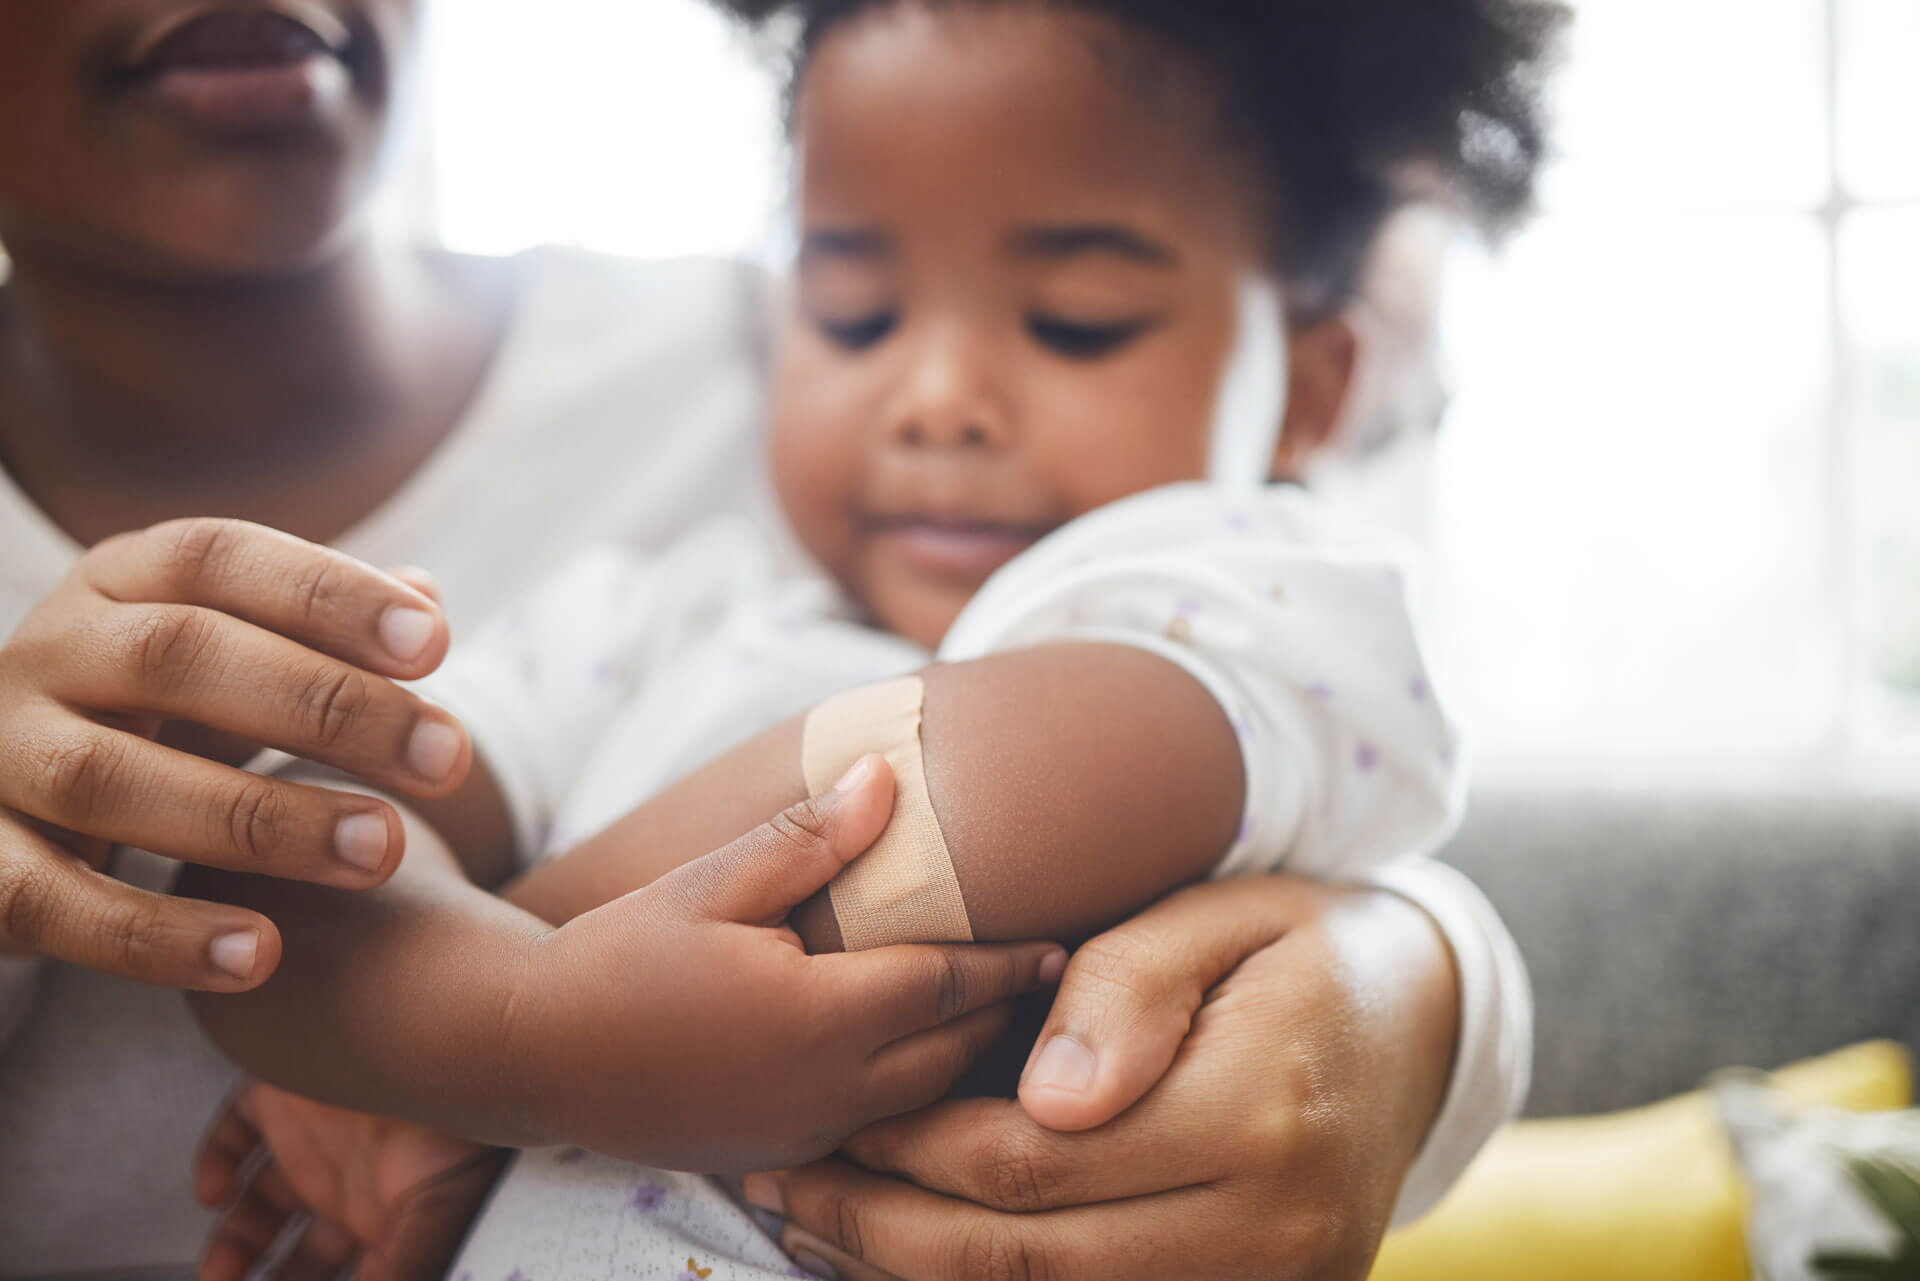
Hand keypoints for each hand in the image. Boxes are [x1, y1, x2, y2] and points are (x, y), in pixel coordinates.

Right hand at [0, 518, 472, 989]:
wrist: (2, 793)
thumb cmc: (156, 708)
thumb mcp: (235, 653)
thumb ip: (324, 631)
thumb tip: (426, 599)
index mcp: (120, 581)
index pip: (220, 557)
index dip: (327, 593)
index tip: (435, 644)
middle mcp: (45, 652)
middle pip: (180, 655)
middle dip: (327, 707)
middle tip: (445, 758)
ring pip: (111, 778)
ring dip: (259, 821)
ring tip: (383, 852)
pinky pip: (48, 900)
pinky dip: (154, 934)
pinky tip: (261, 953)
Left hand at [194, 1081, 501, 1280]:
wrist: (445, 1047)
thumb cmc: (462, 1127)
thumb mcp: (432, 1222)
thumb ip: (396, 1271)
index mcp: (385, 1216)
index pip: (336, 1271)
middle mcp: (350, 1182)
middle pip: (293, 1247)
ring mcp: (317, 1138)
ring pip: (257, 1201)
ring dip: (230, 1243)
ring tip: (219, 1273)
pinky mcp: (286, 1093)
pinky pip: (236, 1129)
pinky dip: (214, 1162)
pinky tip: (214, 1194)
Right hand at [512, 756, 1068, 1172]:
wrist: (530, 1054)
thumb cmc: (621, 955)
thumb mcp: (711, 883)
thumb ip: (807, 840)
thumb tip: (887, 777)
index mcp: (820, 1018)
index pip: (949, 985)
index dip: (1010, 961)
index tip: (1061, 940)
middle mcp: (827, 1090)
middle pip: (953, 1051)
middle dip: (1003, 1012)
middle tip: (1049, 973)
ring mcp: (804, 1133)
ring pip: (922, 1099)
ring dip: (963, 1054)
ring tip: (999, 1010)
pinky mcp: (780, 1156)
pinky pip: (876, 1126)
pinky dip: (913, 1091)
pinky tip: (915, 1054)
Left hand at [745, 877, 1460, 1280]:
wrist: (1420, 1019)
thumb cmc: (1292, 946)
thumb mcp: (1217, 918)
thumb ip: (1130, 993)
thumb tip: (1044, 1100)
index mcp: (1257, 1116)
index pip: (1031, 1166)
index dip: (908, 1152)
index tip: (827, 1118)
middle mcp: (1275, 1229)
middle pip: (1027, 1263)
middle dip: (882, 1233)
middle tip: (782, 1193)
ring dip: (920, 1279)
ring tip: (815, 1235)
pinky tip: (915, 1259)